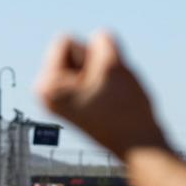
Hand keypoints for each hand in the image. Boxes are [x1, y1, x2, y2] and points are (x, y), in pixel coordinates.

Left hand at [37, 31, 169, 158]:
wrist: (140, 147)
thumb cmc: (125, 109)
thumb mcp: (114, 63)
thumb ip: (103, 39)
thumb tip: (97, 43)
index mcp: (46, 86)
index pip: (65, 42)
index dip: (91, 56)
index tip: (98, 84)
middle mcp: (46, 94)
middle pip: (72, 51)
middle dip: (95, 63)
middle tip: (106, 92)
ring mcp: (60, 99)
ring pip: (86, 61)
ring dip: (103, 71)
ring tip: (110, 97)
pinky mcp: (75, 102)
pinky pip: (93, 73)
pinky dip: (106, 79)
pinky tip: (112, 101)